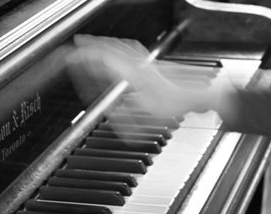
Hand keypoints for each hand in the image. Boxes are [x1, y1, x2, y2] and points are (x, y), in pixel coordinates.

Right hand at [66, 35, 215, 120]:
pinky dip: (122, 47)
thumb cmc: (176, 104)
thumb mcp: (148, 112)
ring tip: (95, 44)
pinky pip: (134, 50)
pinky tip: (124, 52)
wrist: (197, 96)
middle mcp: (139, 64)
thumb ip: (128, 109)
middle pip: (112, 47)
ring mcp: (148, 63)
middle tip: (77, 43)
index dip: (86, 56)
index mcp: (133, 73)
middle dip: (92, 44)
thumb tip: (114, 109)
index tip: (73, 56)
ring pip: (123, 46)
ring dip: (106, 43)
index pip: (104, 58)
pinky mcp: (155, 65)